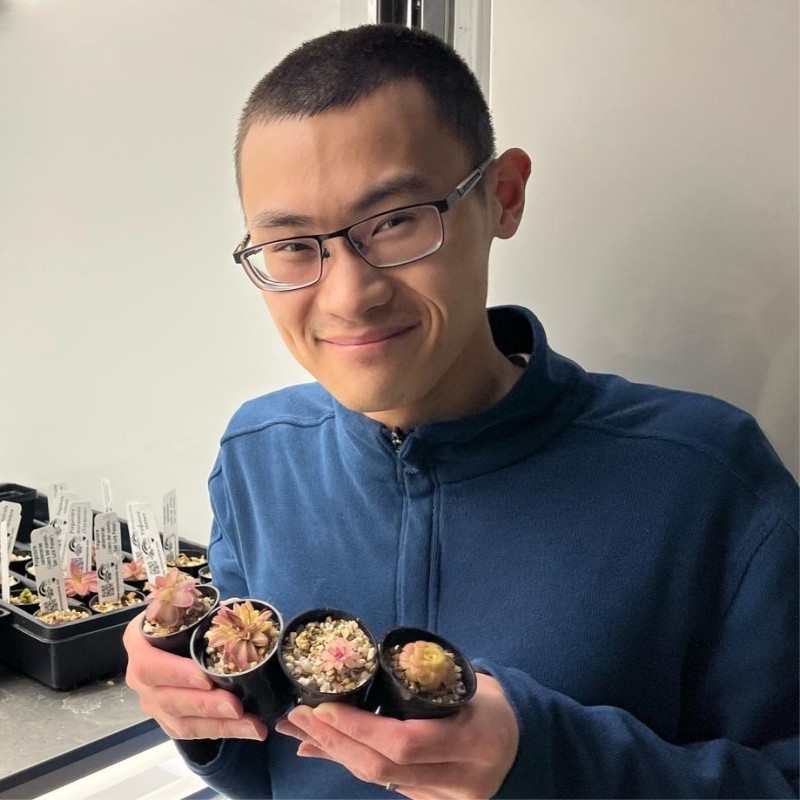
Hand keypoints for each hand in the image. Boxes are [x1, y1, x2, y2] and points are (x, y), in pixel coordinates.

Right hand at [123, 612, 266, 740]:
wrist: (175, 632)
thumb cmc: (183, 615)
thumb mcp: (187, 604)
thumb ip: (204, 607)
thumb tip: (233, 609)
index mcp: (139, 642)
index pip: (150, 664)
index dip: (177, 674)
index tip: (206, 679)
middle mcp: (140, 676)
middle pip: (168, 699)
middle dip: (205, 705)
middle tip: (236, 706)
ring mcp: (152, 701)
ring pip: (181, 722)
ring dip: (219, 725)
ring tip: (252, 725)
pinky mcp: (167, 719)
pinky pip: (191, 731)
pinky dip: (221, 730)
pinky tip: (248, 729)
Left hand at [275, 673, 517, 798]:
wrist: (525, 747)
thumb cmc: (493, 703)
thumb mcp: (466, 683)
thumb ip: (422, 680)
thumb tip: (367, 671)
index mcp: (473, 740)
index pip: (406, 742)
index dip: (361, 728)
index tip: (325, 707)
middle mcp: (460, 780)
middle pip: (384, 769)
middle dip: (335, 742)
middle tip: (298, 716)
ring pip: (379, 781)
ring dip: (334, 754)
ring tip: (299, 731)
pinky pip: (384, 785)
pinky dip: (351, 763)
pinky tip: (323, 749)